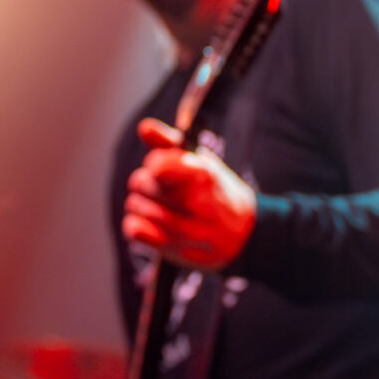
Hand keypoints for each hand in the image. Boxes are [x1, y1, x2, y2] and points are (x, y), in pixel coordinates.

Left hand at [125, 119, 256, 269]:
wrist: (243, 233)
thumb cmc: (215, 189)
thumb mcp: (201, 160)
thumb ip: (169, 143)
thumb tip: (144, 127)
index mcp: (204, 174)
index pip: (160, 166)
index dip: (155, 164)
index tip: (160, 166)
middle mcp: (197, 204)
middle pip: (141, 182)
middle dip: (146, 180)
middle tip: (162, 185)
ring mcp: (187, 231)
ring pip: (135, 206)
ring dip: (140, 201)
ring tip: (158, 203)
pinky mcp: (175, 251)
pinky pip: (135, 231)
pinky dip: (135, 224)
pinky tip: (149, 222)